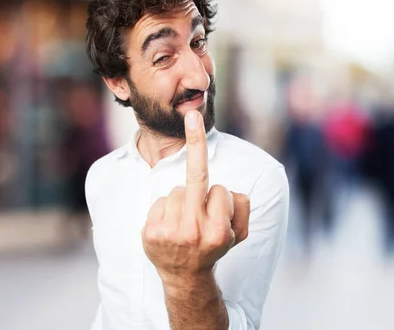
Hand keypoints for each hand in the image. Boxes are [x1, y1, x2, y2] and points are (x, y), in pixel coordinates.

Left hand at [142, 110, 249, 280]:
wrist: (185, 277)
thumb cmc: (214, 247)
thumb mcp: (239, 233)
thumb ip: (242, 207)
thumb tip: (227, 190)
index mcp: (219, 231)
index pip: (221, 190)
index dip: (222, 197)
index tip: (206, 141)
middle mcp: (194, 231)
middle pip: (196, 179)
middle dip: (196, 146)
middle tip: (193, 115)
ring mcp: (170, 232)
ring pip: (177, 190)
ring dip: (182, 199)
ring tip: (184, 221)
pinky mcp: (150, 232)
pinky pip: (161, 200)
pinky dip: (166, 208)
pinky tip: (169, 225)